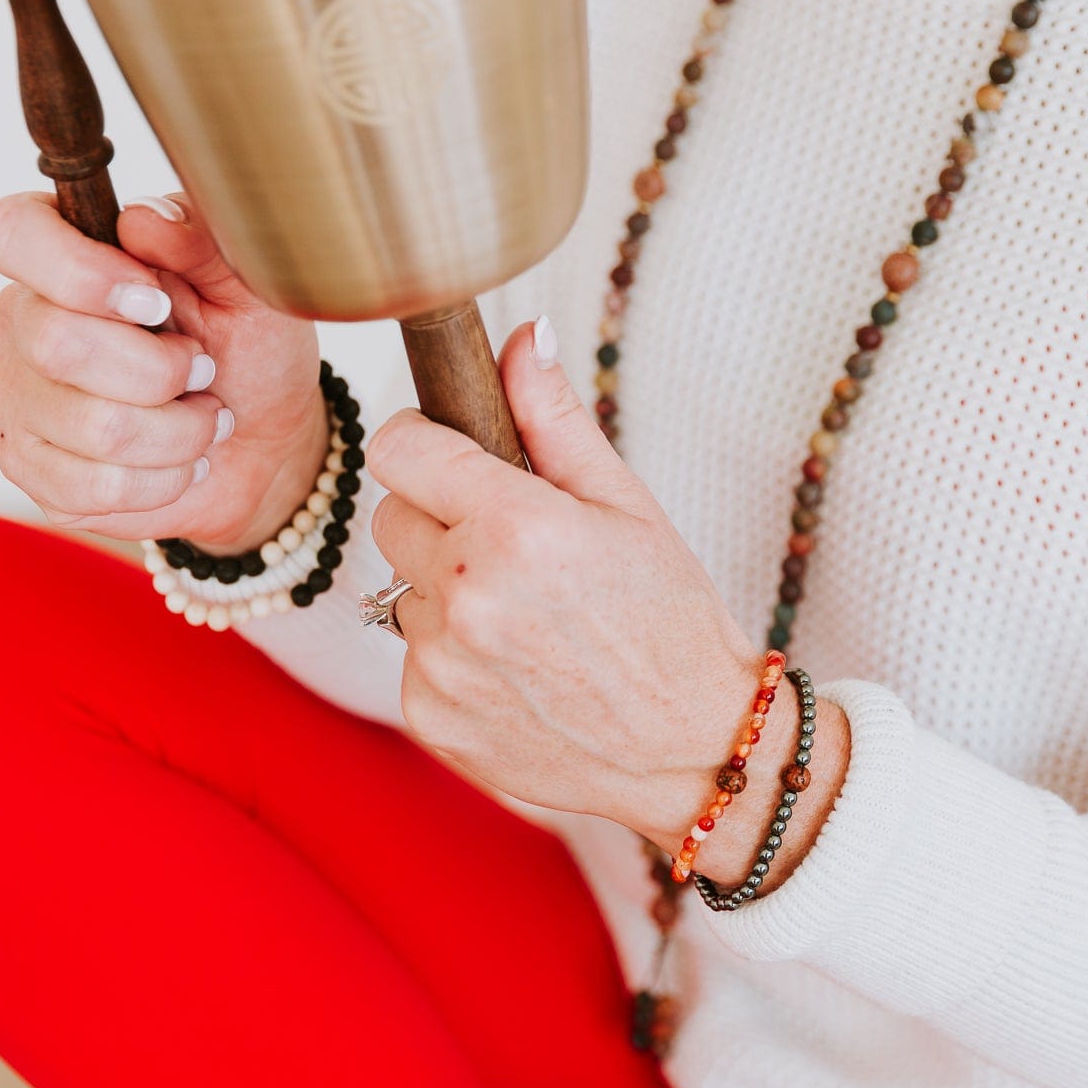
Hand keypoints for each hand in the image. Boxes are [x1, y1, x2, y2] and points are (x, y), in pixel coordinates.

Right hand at [0, 190, 327, 549]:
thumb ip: (202, 240)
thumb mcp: (249, 285)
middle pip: (57, 344)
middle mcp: (25, 323)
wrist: (262, 440)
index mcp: (64, 256)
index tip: (155, 302)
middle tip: (203, 368)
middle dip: (161, 370)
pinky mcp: (34, 470)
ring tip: (205, 417)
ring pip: (92, 427)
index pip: (12, 234)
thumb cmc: (248, 350)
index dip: (80, 272)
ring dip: (180, 431)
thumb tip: (146, 220)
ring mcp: (21, 400)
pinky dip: (165, 479)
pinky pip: (96, 487)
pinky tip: (182, 460)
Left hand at [368, 319, 849, 881]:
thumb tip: (521, 336)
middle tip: (516, 550)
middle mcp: (466, 597)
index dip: (426, 443)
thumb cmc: (670, 621)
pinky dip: (453, 658)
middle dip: (441, 520)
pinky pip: (412, 658)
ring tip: (528, 620)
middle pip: (392, 517)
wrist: (695, 750)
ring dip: (447, 594)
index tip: (453, 456)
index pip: (399, 447)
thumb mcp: (628, 505)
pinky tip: (518, 670)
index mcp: (515, 527)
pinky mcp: (429, 717)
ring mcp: (441, 664)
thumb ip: (555, 419)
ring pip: (402, 591)